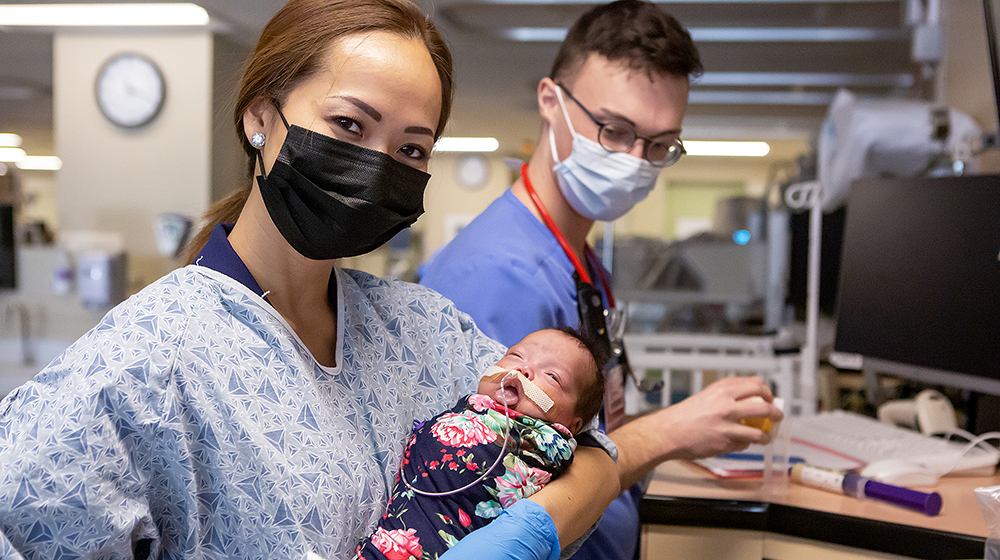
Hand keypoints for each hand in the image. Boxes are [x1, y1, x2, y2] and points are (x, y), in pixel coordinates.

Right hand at [655, 376, 784, 461]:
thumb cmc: (687, 414)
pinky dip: (744, 444)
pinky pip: (744, 444)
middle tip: (777, 417)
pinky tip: (738, 442)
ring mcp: (727, 425)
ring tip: (765, 437)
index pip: (757, 385)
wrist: (670, 431)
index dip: (768, 392)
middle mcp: (727, 405)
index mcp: (723, 390)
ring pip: (760, 432)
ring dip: (766, 436)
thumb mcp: (709, 395)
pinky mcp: (725, 442)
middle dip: (776, 414)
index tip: (769, 399)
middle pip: (765, 408)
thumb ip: (730, 394)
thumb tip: (753, 397)